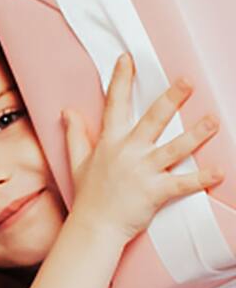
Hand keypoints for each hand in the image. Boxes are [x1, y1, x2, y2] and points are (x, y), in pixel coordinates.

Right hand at [63, 53, 221, 244]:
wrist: (93, 227)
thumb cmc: (89, 195)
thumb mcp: (77, 161)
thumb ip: (75, 134)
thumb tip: (67, 112)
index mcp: (109, 142)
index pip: (114, 105)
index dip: (121, 80)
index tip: (129, 60)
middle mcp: (127, 153)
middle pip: (152, 120)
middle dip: (171, 99)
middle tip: (187, 81)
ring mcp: (142, 172)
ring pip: (174, 148)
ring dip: (196, 134)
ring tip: (213, 120)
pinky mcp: (155, 192)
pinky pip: (182, 183)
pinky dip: (201, 179)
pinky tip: (219, 171)